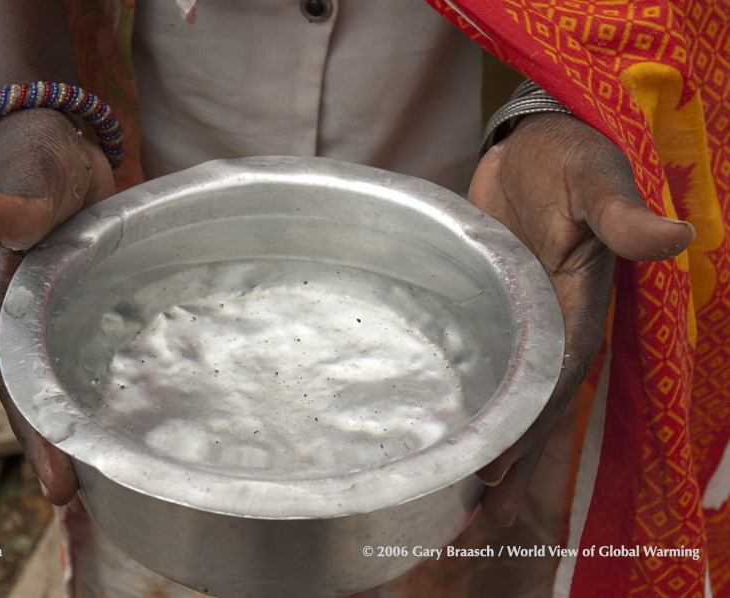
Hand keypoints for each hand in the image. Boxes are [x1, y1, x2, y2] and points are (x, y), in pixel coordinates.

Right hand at [0, 108, 114, 507]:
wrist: (58, 144)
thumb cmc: (36, 158)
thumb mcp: (30, 173)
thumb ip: (19, 197)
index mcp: (8, 302)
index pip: (20, 380)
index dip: (38, 431)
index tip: (59, 483)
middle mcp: (32, 322)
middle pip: (45, 397)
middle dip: (65, 448)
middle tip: (90, 501)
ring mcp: (64, 318)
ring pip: (75, 383)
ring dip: (91, 426)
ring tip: (126, 474)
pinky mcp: (96, 307)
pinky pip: (106, 354)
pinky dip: (121, 386)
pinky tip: (152, 413)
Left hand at [467, 113, 694, 526]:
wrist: (532, 141)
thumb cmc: (570, 156)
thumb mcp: (596, 178)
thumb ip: (622, 215)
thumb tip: (677, 238)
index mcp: (581, 306)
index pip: (556, 378)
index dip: (529, 425)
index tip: (496, 469)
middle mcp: (556, 325)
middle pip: (537, 404)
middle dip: (514, 457)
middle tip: (480, 515)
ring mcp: (525, 321)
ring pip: (513, 394)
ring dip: (495, 442)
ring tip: (466, 497)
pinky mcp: (494, 308)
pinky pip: (487, 364)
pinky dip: (476, 400)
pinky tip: (454, 429)